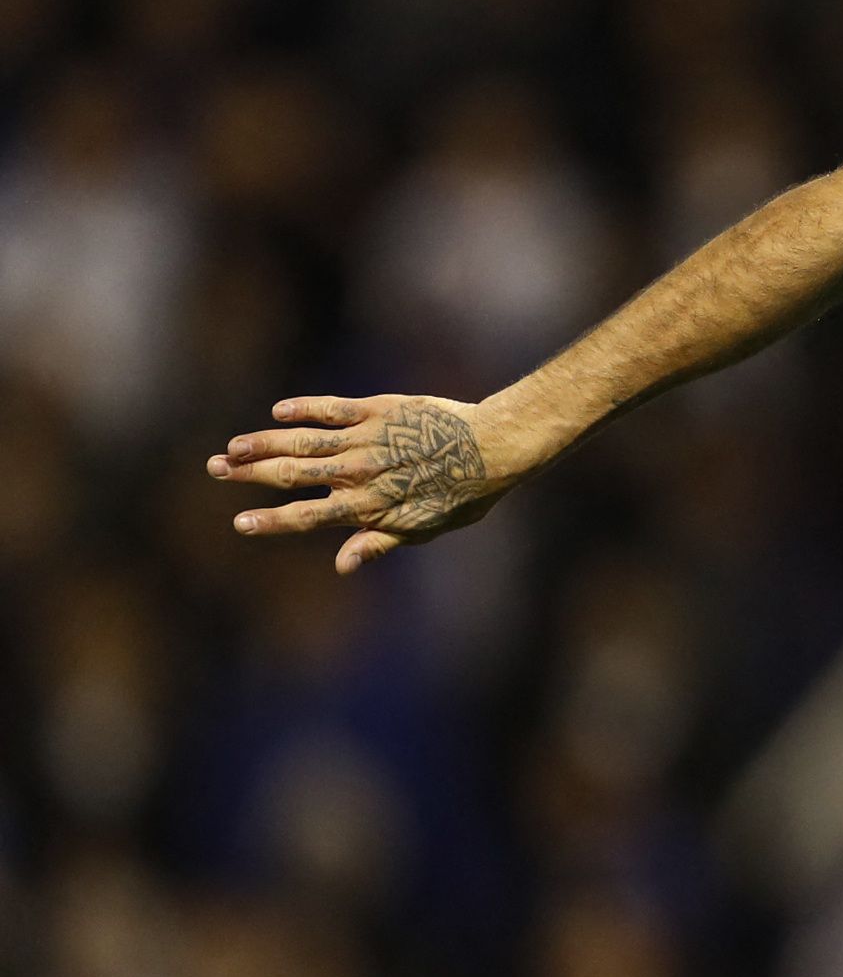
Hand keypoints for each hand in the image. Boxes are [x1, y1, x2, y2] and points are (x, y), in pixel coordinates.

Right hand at [208, 394, 515, 573]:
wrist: (494, 447)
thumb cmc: (463, 495)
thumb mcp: (423, 528)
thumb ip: (377, 543)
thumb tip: (340, 567)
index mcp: (367, 506)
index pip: (306, 516)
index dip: (270, 520)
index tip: (239, 522)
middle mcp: (359, 473)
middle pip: (292, 474)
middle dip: (250, 474)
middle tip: (214, 468)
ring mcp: (366, 439)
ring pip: (303, 441)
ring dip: (264, 443)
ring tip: (232, 446)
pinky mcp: (378, 409)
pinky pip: (332, 409)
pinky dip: (304, 409)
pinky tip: (278, 411)